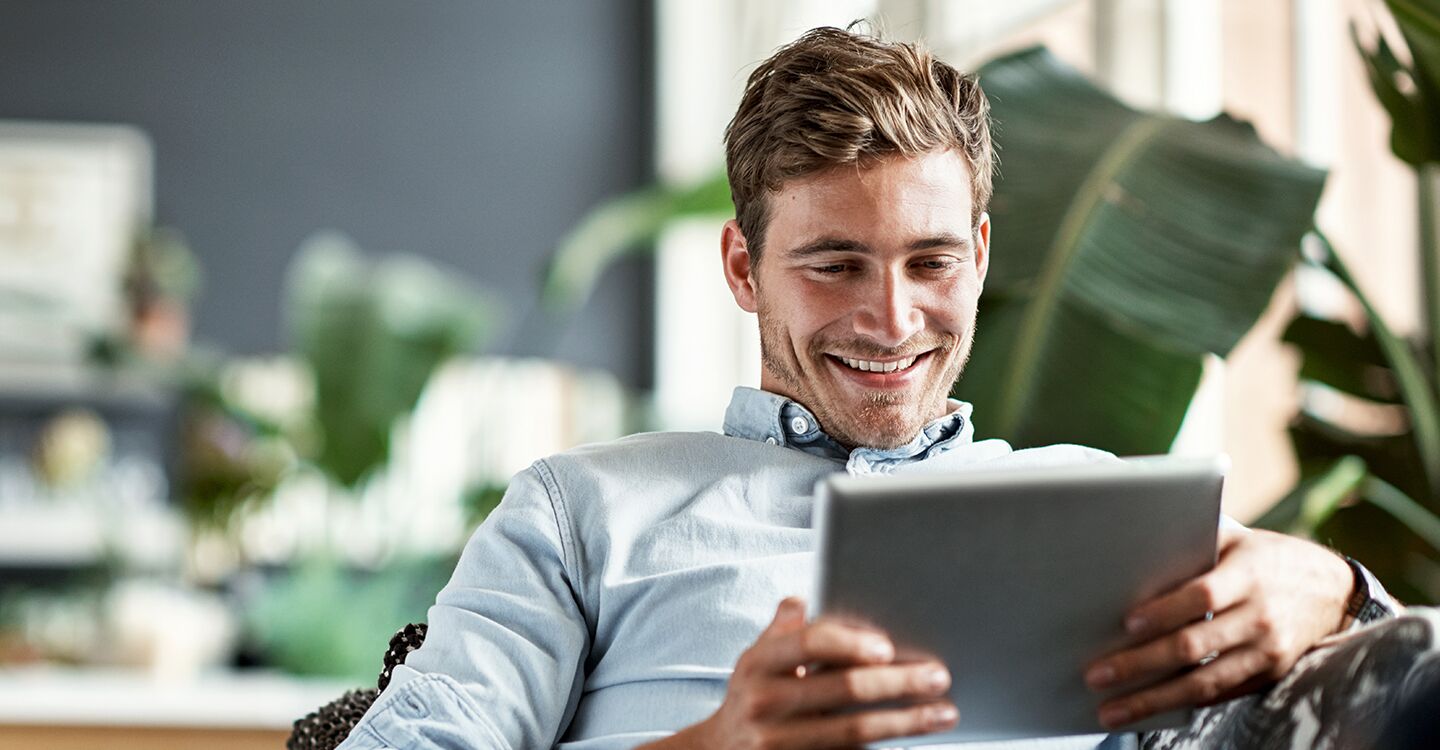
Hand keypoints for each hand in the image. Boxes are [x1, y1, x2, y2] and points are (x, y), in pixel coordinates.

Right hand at [648, 597, 957, 748]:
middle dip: (897, 683)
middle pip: (842, 689)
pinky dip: (884, 748)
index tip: (888, 647)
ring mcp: (776, 743)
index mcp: (757, 663)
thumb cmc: (750, 697)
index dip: (850, 643)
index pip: (808, 644)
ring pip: (853, 732)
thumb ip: (783, 630)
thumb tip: (800, 599)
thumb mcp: (755, 658)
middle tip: (937, 676)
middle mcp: (764, 703)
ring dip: (906, 721)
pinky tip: (914, 739)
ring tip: (943, 712)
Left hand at [1083, 527, 1352, 728]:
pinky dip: (1181, 704)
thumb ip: (1192, 549)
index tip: (1126, 624)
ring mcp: (1267, 651)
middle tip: (1096, 675)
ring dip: (1153, 700)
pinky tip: (1149, 709)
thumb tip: (1132, 563)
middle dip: (1140, 664)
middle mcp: (1260, 616)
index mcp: (1249, 574)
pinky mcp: (1269, 675)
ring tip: (1111, 711)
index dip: (1164, 611)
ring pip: (1203, 682)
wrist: (1332, 590)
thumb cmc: (1265, 558)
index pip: (1202, 595)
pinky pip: (1220, 694)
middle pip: (1193, 645)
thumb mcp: (1236, 541)